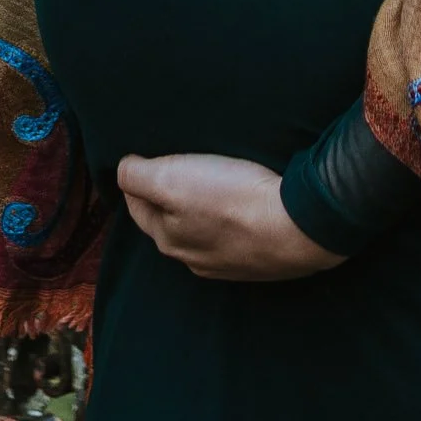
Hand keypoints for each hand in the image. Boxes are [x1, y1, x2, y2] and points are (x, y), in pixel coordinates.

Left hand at [118, 151, 344, 279]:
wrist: (298, 229)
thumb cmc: (232, 200)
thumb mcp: (172, 179)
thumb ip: (137, 175)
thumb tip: (121, 170)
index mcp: (167, 238)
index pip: (137, 206)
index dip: (137, 179)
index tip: (144, 157)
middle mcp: (192, 258)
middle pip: (168, 221)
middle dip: (168, 196)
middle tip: (179, 166)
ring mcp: (227, 264)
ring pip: (202, 232)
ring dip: (202, 210)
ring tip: (213, 183)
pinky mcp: (258, 261)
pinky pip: (234, 238)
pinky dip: (231, 222)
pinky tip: (243, 207)